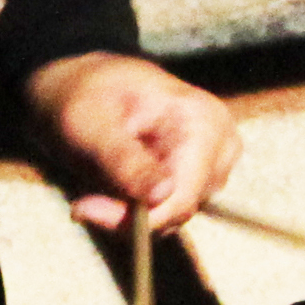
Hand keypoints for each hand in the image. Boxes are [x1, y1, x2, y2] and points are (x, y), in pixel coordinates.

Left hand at [21, 52, 238, 233]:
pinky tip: (114, 188)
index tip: (85, 209)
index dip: (138, 215)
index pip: (183, 194)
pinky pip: (170, 213)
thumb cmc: (89, 96)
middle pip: (180, 208)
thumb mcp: (91, 121)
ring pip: (174, 216)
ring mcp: (215, 165)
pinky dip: (138, 210)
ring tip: (97, 187)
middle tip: (84, 203)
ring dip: (131, 213)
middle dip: (129, 215)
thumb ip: (122, 157)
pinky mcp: (202, 180)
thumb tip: (161, 195)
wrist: (93, 89)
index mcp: (203, 121)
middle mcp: (220, 145)